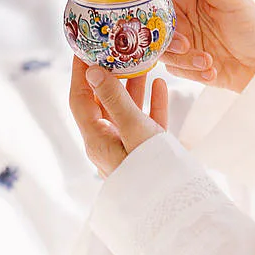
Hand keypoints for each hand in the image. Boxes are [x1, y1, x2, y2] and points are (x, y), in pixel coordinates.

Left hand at [69, 56, 168, 176]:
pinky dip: (152, 102)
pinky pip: (147, 122)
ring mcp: (129, 148)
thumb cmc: (152, 170)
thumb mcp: (133, 129)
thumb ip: (115, 99)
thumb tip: (93, 71)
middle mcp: (108, 143)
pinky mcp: (149, 152)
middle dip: (109, 73)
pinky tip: (160, 84)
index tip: (82, 46)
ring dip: (133, 85)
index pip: (79, 98)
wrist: (175, 208)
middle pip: (103, 101)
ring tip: (142, 60)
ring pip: (127, 109)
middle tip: (116, 48)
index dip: (78, 72)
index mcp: (96, 139)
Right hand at [154, 0, 254, 94]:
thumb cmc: (253, 22)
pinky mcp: (186, 63)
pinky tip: (212, 70)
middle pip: (153, 24)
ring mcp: (182, 40)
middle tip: (187, 43)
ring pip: (162, 49)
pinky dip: (193, 72)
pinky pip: (175, 69)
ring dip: (182, 58)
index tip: (156, 12)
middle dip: (168, 37)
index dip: (149, 0)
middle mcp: (181, 15)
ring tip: (206, 60)